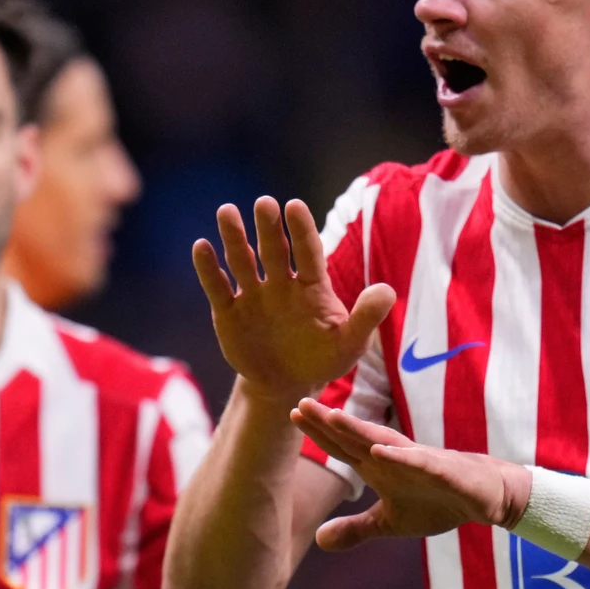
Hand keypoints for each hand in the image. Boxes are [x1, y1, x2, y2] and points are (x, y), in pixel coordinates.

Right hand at [192, 197, 396, 404]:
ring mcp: (253, 295)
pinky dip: (208, 268)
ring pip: (242, 261)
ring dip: (234, 238)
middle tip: (264, 203)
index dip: (301, 229)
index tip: (295, 206)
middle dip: (268, 227)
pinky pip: (217, 287)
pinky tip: (201, 247)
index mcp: (311, 284)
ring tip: (226, 212)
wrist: (287, 385)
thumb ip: (366, 317)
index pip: (307, 251)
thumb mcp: (350, 343)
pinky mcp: (228, 312)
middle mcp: (280, 282)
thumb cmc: (323, 359)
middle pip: (273, 250)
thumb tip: (388, 291)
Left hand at [290, 399, 527, 549]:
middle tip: (300, 403)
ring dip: (358, 429)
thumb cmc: (436, 501)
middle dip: (329, 422)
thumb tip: (318, 540)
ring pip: (383, 441)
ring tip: (333, 417)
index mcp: (378, 467)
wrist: (484, 497)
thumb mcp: (390, 522)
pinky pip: (418, 461)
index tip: (292, 413)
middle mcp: (393, 457)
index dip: (318, 432)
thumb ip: (356, 527)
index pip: (342, 446)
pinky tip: (379, 450)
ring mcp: (416, 460)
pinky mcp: (441, 470)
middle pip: (355, 437)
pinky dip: (399, 456)